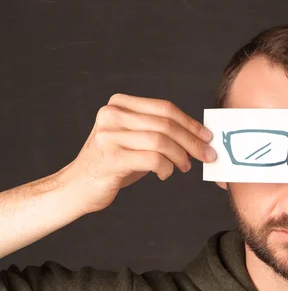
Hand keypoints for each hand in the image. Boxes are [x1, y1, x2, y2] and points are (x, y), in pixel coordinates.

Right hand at [58, 93, 215, 214]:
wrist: (78, 187)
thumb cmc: (113, 163)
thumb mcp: (134, 139)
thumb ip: (158, 131)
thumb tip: (197, 135)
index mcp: (119, 104)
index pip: (165, 108)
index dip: (190, 123)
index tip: (207, 136)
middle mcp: (112, 115)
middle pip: (166, 124)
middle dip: (192, 141)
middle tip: (207, 155)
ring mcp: (109, 135)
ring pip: (161, 141)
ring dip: (181, 156)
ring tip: (185, 167)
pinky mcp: (111, 158)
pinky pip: (153, 159)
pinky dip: (167, 168)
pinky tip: (165, 174)